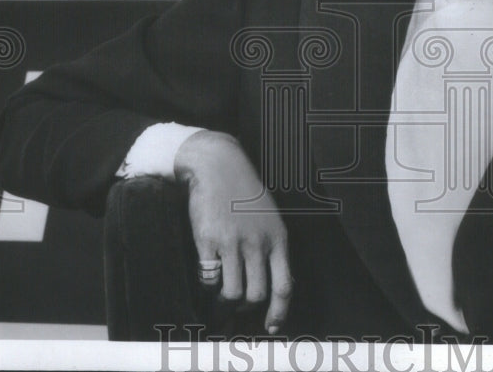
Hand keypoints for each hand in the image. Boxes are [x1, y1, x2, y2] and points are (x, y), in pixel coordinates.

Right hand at [174, 130, 292, 333]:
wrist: (218, 166)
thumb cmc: (244, 192)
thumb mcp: (270, 217)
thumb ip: (273, 247)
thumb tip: (276, 282)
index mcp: (278, 238)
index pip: (285, 286)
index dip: (279, 312)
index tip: (271, 325)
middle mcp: (258, 243)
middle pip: (256, 295)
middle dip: (245, 309)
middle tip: (236, 309)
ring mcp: (232, 243)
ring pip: (232, 293)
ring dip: (225, 301)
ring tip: (220, 295)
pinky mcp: (208, 241)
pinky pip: (209, 279)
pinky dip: (207, 286)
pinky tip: (208, 275)